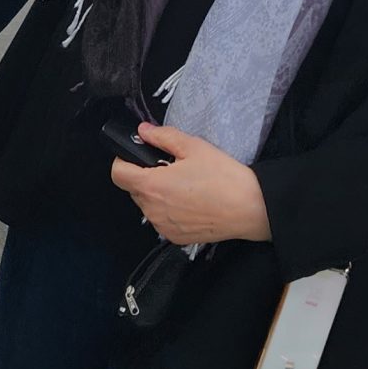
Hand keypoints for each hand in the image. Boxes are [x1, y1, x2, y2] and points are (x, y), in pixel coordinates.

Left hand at [110, 125, 270, 245]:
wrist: (250, 208)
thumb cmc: (223, 177)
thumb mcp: (193, 147)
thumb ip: (163, 136)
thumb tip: (143, 131)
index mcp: (152, 186)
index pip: (118, 174)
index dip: (123, 160)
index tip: (136, 155)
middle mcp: (152, 210)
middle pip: (134, 189)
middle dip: (146, 176)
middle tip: (172, 167)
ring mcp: (163, 226)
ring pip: (148, 205)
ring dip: (158, 194)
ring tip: (185, 185)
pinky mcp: (175, 237)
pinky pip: (162, 220)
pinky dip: (170, 210)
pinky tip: (191, 202)